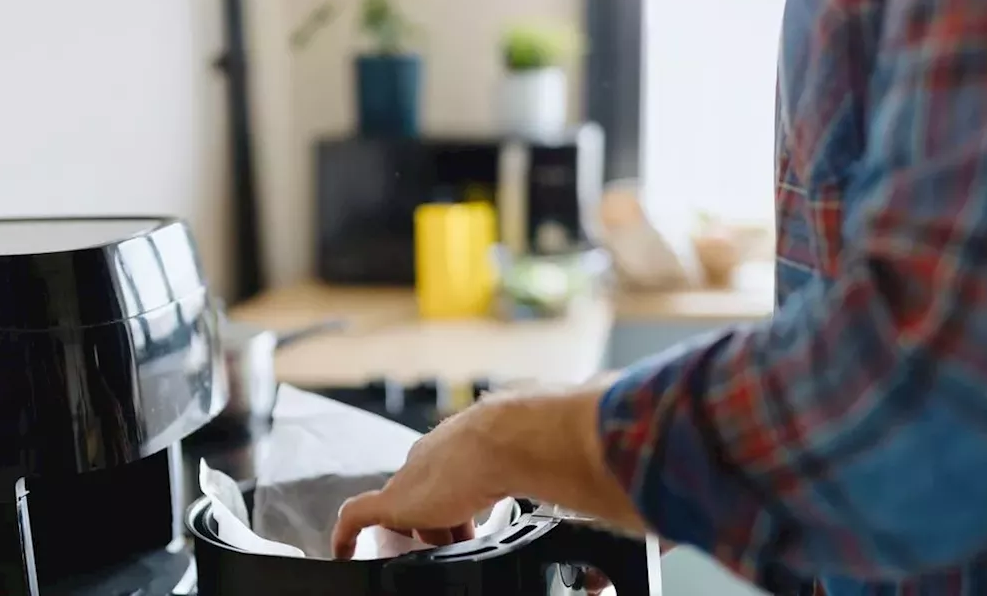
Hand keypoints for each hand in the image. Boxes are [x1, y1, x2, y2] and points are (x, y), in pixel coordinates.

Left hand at [333, 381, 647, 558]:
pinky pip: (359, 517)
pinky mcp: (397, 499)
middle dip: (441, 518)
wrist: (520, 434)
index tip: (479, 522)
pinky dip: (349, 534)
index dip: (469, 501)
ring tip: (416, 553)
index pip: (463, 473)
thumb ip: (592, 490)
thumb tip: (643, 532)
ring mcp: (416, 476)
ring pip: (401, 508)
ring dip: (410, 531)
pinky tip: (344, 550)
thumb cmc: (549, 442)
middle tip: (454, 544)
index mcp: (476, 441)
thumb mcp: (569, 469)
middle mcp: (441, 454)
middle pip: (431, 491)